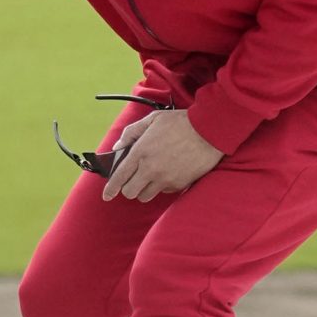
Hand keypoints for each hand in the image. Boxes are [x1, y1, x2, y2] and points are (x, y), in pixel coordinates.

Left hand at [101, 108, 221, 203]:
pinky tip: (168, 173)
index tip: (106, 195)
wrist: (209, 130)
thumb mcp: (152, 120)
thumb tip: (118, 147)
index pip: (119, 177)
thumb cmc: (180, 122)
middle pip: (130, 192)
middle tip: (134, 179)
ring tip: (151, 177)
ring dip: (144, 189)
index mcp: (141, 152)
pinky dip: (162, 187)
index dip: (110, 189)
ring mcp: (166, 179)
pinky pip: (164, 192)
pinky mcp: (179, 185)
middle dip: (129, 188)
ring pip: (145, 196)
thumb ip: (131, 133)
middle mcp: (151, 169)